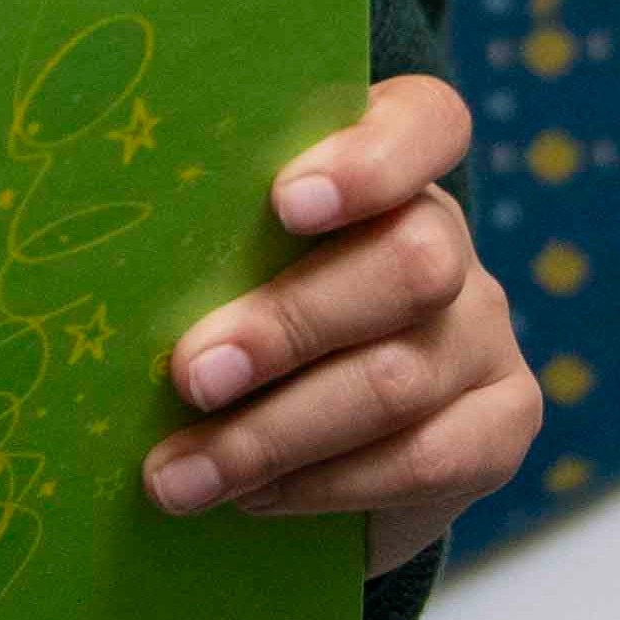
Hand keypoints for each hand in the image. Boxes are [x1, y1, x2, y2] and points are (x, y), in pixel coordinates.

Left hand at [145, 75, 537, 573]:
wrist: (317, 432)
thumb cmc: (241, 306)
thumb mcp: (229, 257)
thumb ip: (210, 241)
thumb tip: (117, 268)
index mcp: (388, 159)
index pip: (425, 122)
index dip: (368, 160)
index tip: (285, 203)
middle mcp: (448, 237)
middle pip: (408, 263)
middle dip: (289, 325)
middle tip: (191, 375)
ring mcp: (485, 331)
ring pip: (399, 378)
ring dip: (274, 432)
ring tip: (182, 471)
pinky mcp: (502, 424)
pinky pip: (425, 459)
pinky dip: (324, 484)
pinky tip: (253, 497)